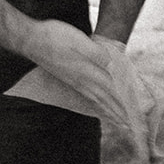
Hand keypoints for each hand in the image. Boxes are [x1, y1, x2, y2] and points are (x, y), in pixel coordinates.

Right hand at [23, 19, 142, 130]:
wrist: (29, 39)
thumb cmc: (54, 37)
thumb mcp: (78, 41)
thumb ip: (96, 54)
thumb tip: (113, 65)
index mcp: (86, 72)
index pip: (110, 91)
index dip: (123, 103)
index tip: (133, 117)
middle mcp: (81, 80)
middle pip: (104, 99)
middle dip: (118, 112)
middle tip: (129, 126)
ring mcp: (74, 80)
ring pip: (96, 98)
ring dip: (108, 109)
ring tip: (118, 119)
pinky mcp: (68, 77)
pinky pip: (87, 94)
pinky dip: (96, 102)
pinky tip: (97, 103)